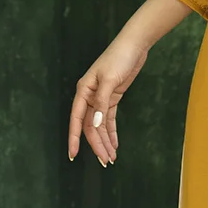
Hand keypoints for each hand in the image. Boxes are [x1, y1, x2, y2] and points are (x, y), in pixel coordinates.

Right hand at [69, 32, 148, 166]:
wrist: (134, 45)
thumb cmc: (119, 58)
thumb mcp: (109, 80)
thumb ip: (102, 103)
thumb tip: (94, 124)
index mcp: (84, 91)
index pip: (76, 120)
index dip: (74, 138)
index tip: (73, 155)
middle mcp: (89, 96)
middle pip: (90, 126)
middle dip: (96, 145)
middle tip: (105, 161)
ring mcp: (101, 98)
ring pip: (99, 125)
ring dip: (105, 142)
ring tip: (111, 158)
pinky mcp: (112, 98)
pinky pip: (109, 120)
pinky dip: (111, 132)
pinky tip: (114, 145)